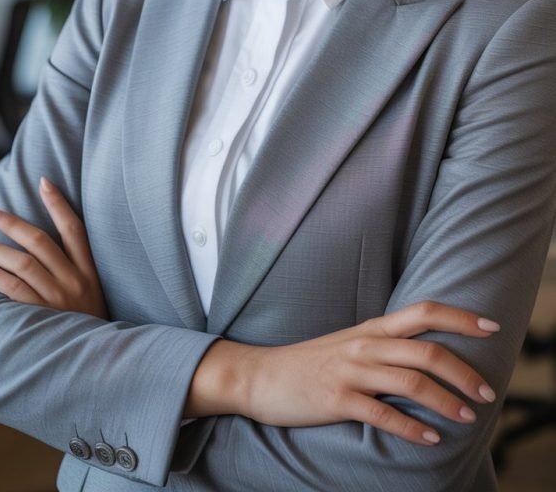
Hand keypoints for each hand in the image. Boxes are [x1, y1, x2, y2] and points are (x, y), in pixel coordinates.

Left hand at [0, 177, 107, 318]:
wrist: (96, 359)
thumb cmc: (90, 321)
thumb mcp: (93, 290)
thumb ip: (76, 266)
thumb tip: (47, 243)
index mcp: (89, 270)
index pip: (74, 228)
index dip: (58, 204)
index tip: (44, 181)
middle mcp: (74, 280)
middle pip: (40, 242)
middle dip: (14, 223)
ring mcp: (57, 298)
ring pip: (22, 263)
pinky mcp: (41, 316)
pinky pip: (12, 289)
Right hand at [188, 301, 498, 445]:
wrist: (260, 375)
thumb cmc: (309, 362)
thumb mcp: (350, 343)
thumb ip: (385, 345)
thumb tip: (426, 354)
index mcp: (372, 328)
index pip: (424, 311)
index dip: (460, 317)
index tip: (490, 326)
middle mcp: (365, 344)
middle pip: (426, 350)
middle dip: (463, 371)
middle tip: (485, 392)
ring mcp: (351, 371)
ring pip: (410, 382)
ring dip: (444, 401)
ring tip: (466, 417)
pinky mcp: (336, 399)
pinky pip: (382, 414)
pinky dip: (411, 428)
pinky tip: (429, 439)